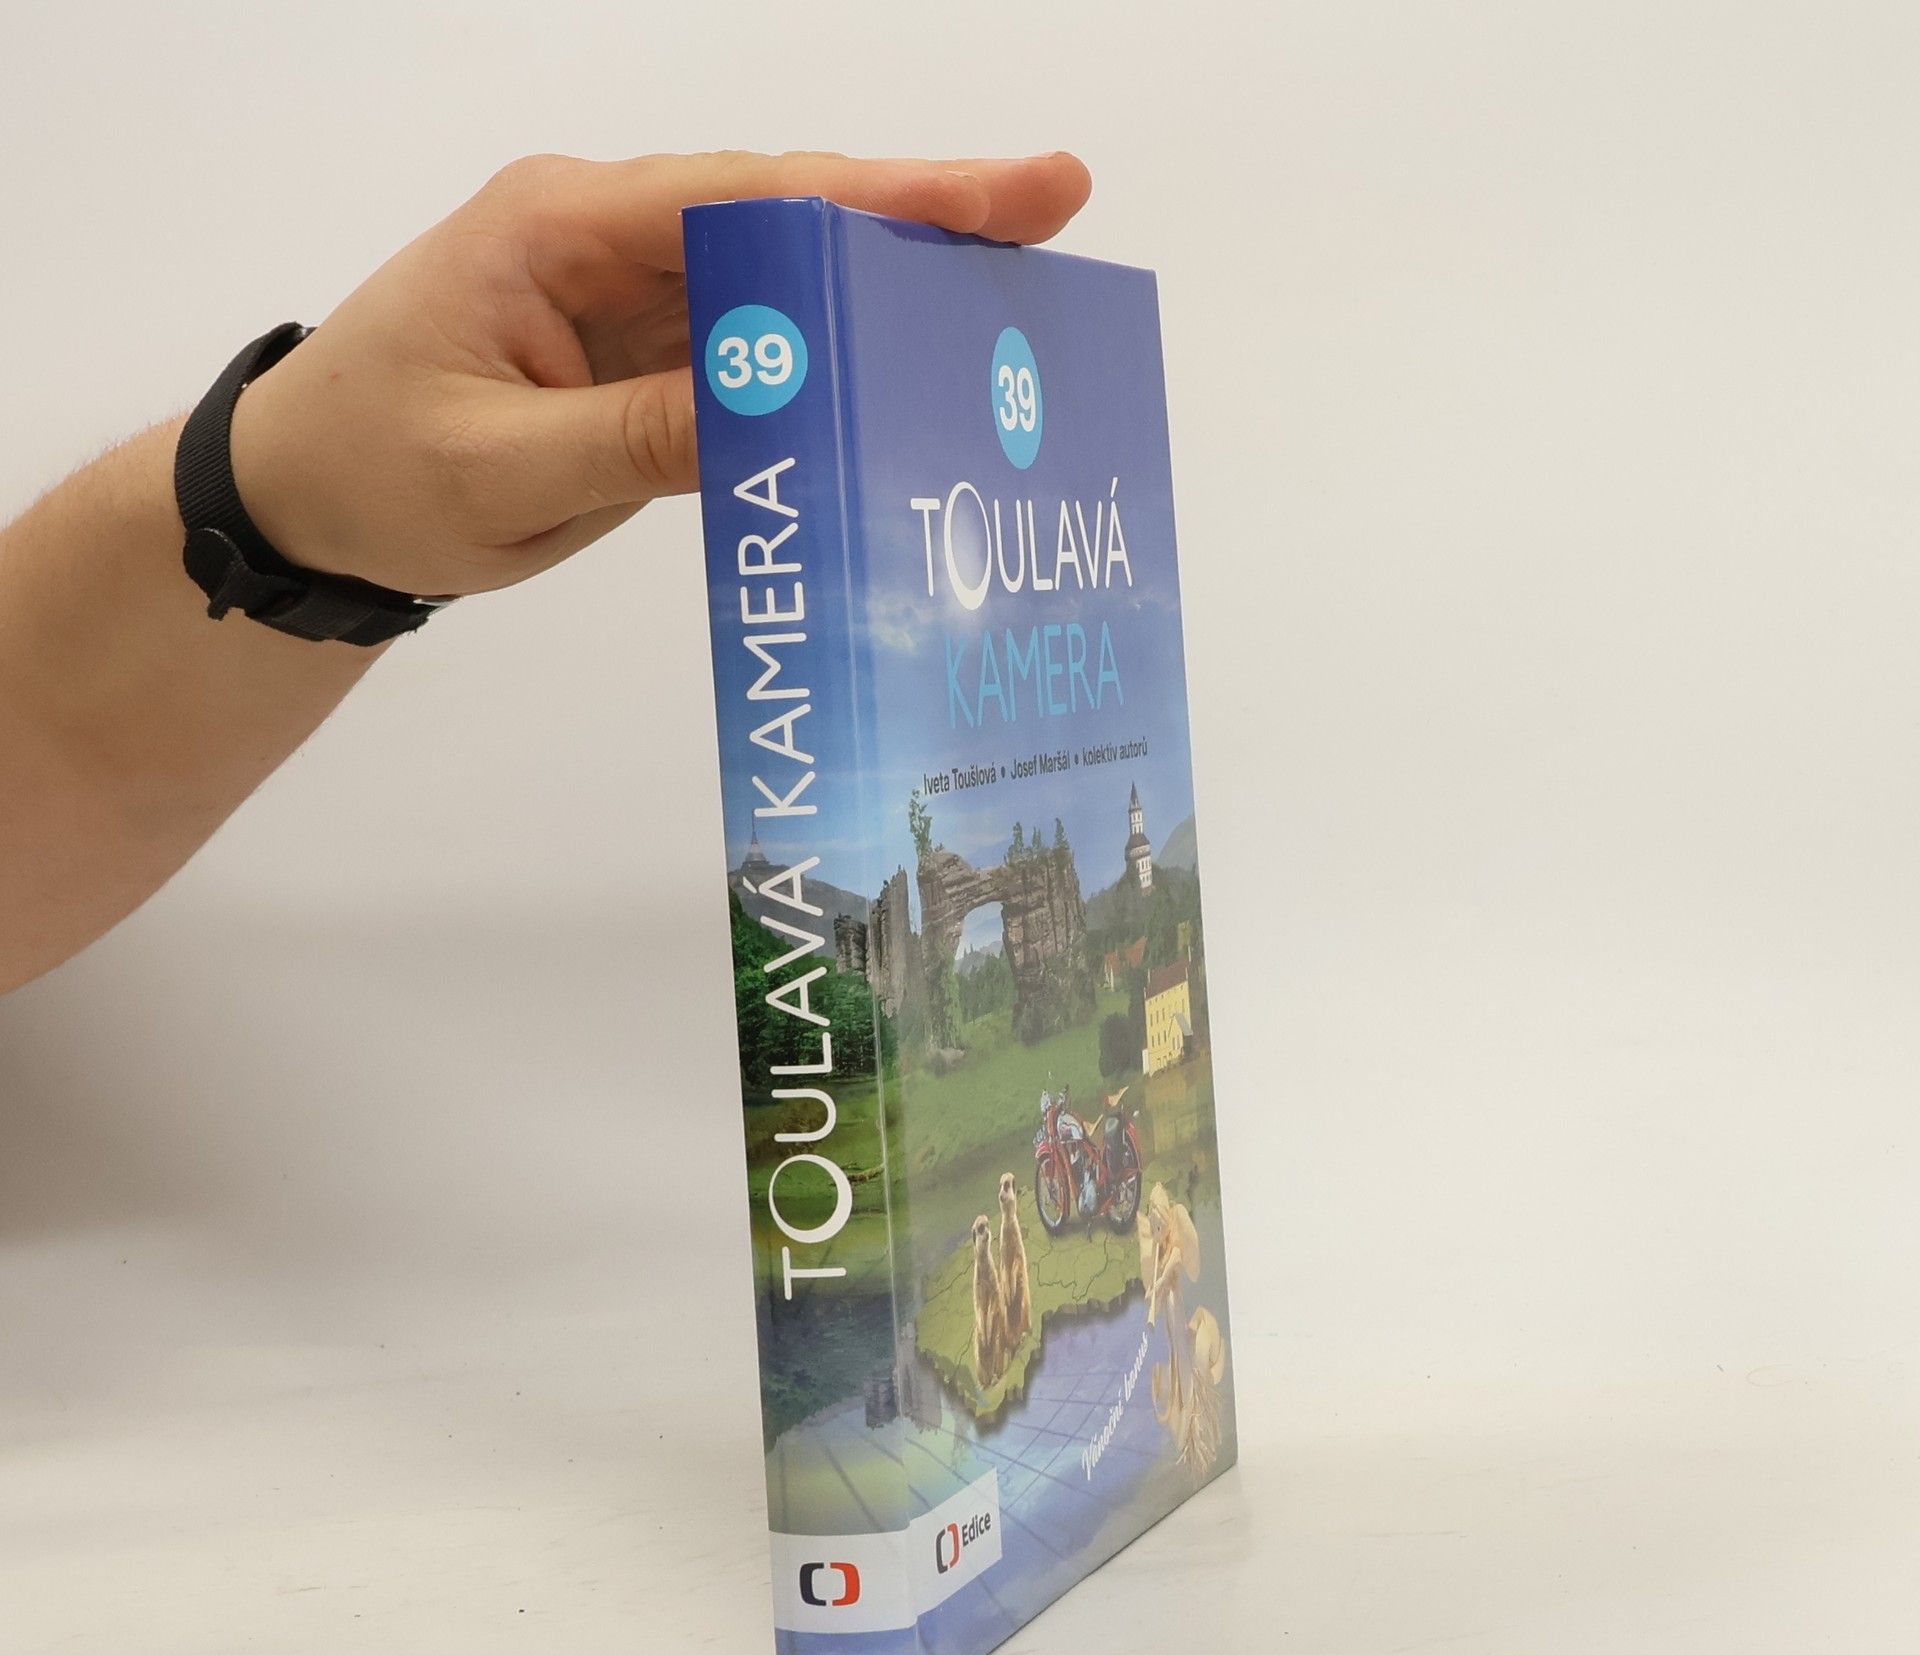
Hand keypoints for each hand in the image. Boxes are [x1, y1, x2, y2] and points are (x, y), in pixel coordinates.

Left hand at [227, 150, 1092, 598]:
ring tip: (1013, 298)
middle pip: (788, 214)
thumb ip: (638, 440)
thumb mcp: (498, 469)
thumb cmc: (373, 469)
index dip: (884, 194)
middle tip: (1054, 212)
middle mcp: (609, 238)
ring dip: (891, 289)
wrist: (305, 500)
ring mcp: (632, 297)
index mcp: (563, 228)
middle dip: (921, 214)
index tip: (1004, 191)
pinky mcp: (645, 358)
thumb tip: (782, 412)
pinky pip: (757, 349)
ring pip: (785, 280)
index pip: (748, 197)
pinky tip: (909, 376)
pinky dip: (833, 364)